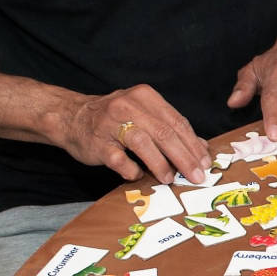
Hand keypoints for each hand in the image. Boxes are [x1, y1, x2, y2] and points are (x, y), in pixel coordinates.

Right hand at [58, 83, 210, 184]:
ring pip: (143, 143)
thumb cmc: (114, 118)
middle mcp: (128, 105)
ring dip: (160, 164)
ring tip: (170, 179)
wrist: (71, 117)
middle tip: (196, 176)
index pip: (176, 121)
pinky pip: (118, 160)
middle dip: (184, 157)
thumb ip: (170, 128)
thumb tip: (201, 148)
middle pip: (164, 133)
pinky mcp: (97, 142)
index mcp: (145, 96)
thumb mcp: (144, 114)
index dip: (193, 144)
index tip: (205, 162)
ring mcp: (111, 123)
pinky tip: (138, 175)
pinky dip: (131, 169)